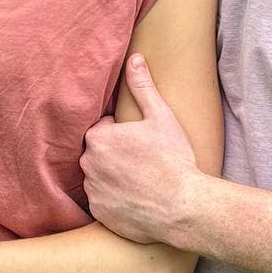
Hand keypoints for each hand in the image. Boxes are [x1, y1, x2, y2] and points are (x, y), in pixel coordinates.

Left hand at [82, 54, 205, 245]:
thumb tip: (134, 59)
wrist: (182, 206)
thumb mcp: (161, 116)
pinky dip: (115, 199)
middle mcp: (88, 164)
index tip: (142, 141)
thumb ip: (142, 86)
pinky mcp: (99, 214)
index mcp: (99, 137)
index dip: (123, 132)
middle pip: (98, 152)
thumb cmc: (173, 159)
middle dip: (115, 154)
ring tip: (141, 180)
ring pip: (99, 177)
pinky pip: (103, 201)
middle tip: (143, 159)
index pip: (103, 128)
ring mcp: (93, 191)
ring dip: (113, 176)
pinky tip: (137, 198)